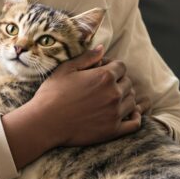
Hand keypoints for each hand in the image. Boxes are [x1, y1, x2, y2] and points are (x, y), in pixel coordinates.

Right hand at [28, 45, 142, 147]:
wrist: (44, 123)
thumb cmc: (52, 94)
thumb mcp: (66, 69)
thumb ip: (87, 57)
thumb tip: (102, 48)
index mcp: (104, 76)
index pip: (121, 67)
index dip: (112, 67)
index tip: (102, 71)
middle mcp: (114, 94)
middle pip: (128, 83)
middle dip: (119, 82)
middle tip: (104, 86)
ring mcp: (115, 113)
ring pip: (132, 101)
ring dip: (125, 98)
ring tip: (111, 99)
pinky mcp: (113, 130)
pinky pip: (134, 123)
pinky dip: (135, 117)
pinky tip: (130, 114)